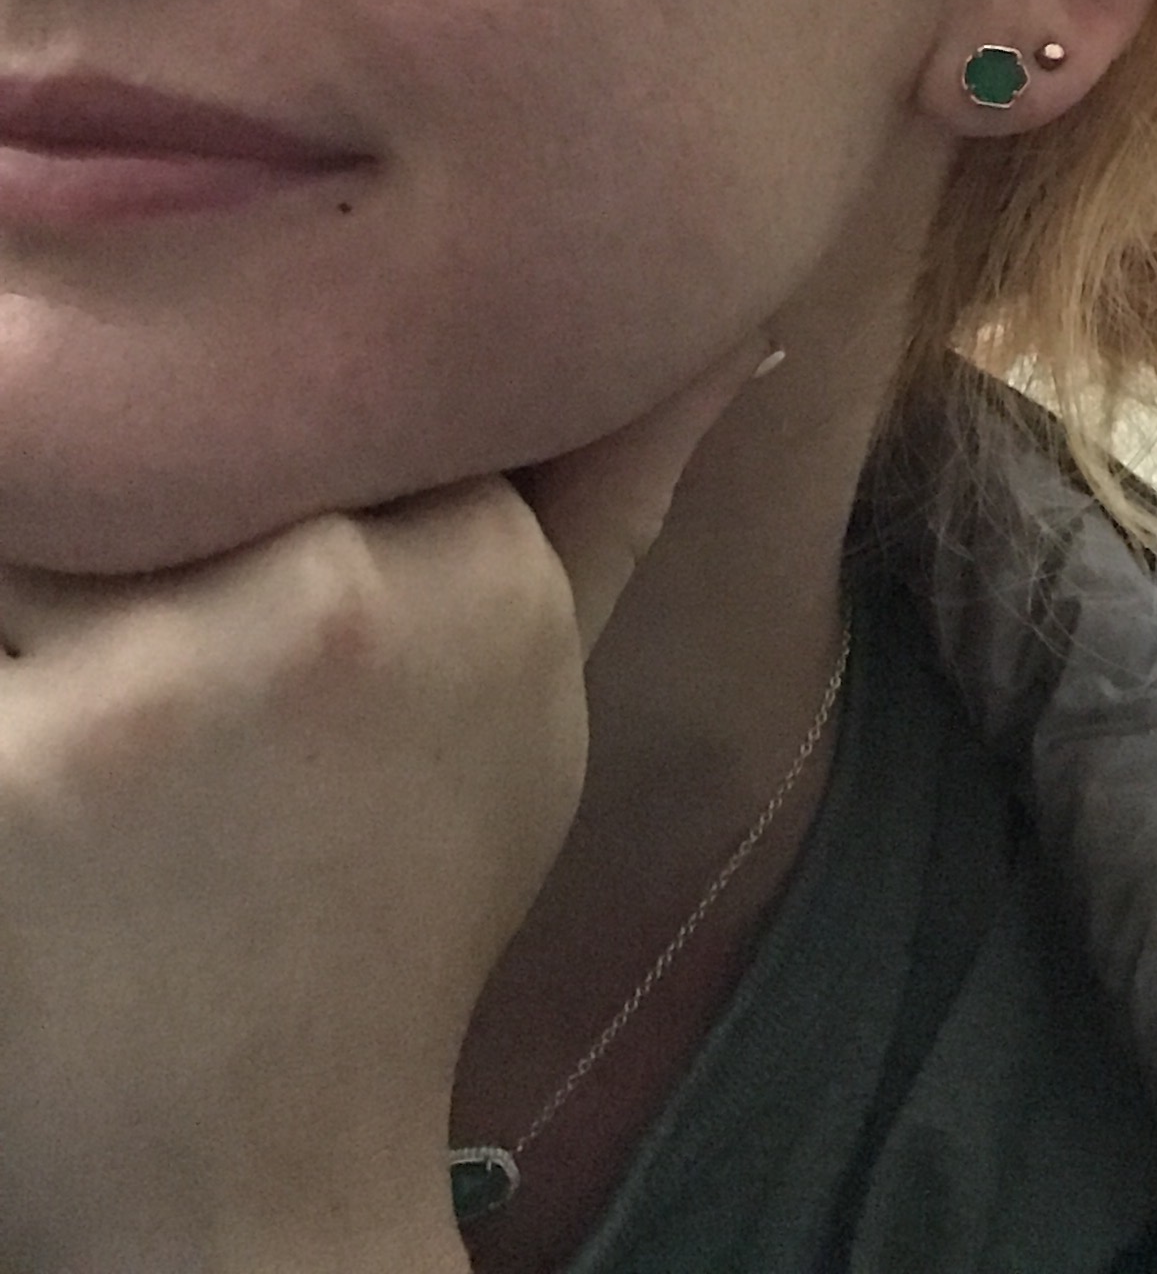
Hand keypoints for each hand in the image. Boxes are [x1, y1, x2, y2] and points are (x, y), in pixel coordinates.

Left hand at [0, 334, 767, 1273]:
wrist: (257, 1171)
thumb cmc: (401, 912)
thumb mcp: (541, 697)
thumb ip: (618, 493)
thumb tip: (735, 334)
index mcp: (482, 562)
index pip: (335, 382)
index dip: (276, 427)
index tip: (268, 512)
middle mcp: (339, 598)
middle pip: (200, 429)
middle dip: (162, 488)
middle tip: (188, 630)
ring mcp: (169, 679)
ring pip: (58, 504)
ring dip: (54, 575)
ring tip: (117, 676)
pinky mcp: (14, 768)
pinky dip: (5, 680)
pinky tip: (51, 762)